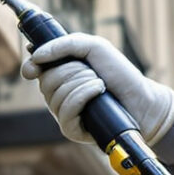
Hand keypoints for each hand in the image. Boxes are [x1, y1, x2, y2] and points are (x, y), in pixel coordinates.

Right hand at [20, 31, 173, 145]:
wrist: (142, 99)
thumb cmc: (119, 73)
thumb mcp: (94, 46)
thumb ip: (64, 44)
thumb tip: (35, 55)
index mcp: (60, 74)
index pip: (32, 70)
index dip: (31, 66)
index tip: (36, 64)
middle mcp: (58, 94)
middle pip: (46, 80)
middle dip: (72, 70)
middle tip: (93, 72)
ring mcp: (63, 113)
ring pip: (56, 95)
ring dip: (83, 83)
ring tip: (101, 84)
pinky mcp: (72, 130)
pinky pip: (66, 110)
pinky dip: (83, 96)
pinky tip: (98, 93)